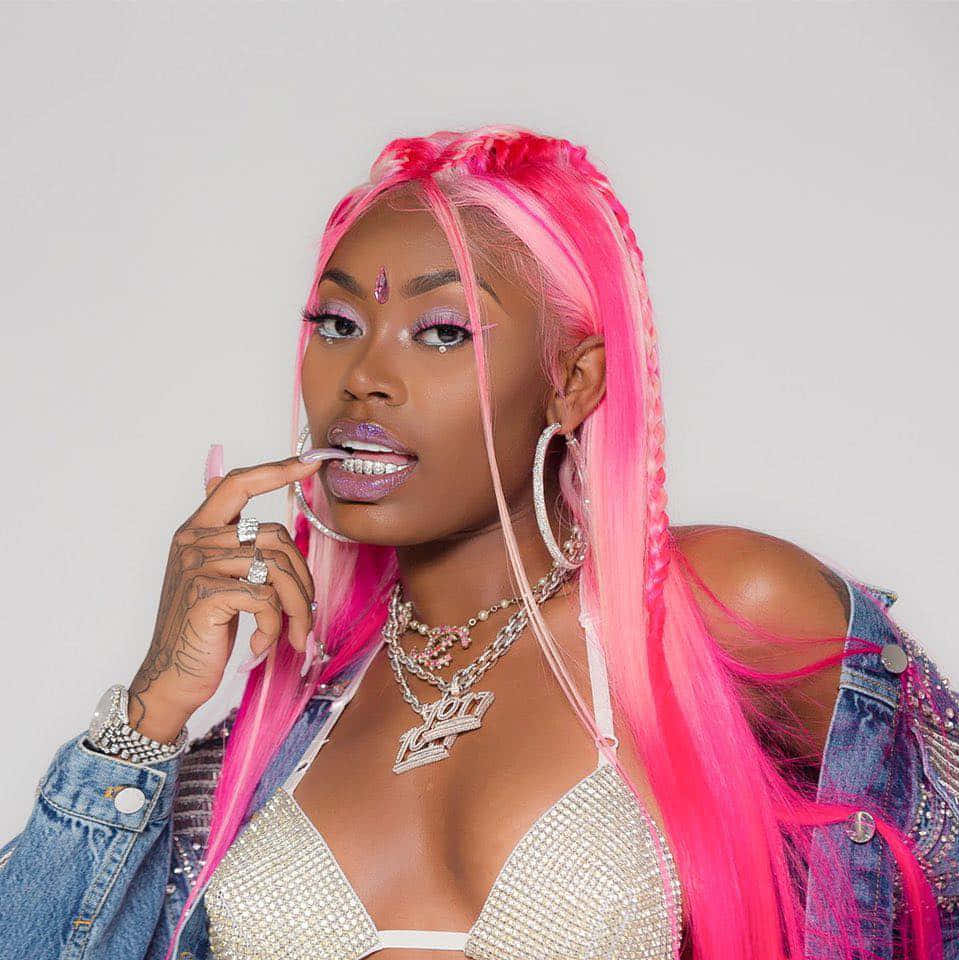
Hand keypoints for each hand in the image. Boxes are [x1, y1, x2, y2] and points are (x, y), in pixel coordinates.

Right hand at [127, 452, 324, 733]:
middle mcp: (193, 542)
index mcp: (197, 531)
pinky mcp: (207, 595)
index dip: (277, 470)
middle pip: (276, 535)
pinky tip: (262, 644)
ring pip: (277, 568)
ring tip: (296, 634)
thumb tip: (223, 480)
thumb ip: (229, 538)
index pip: (238, 483)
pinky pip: (266, 599)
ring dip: (297, 607)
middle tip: (306, 614)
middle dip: (302, 577)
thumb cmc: (202, 630)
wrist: (171, 679)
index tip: (313, 459)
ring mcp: (198, 567)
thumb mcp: (215, 577)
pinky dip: (275, 626)